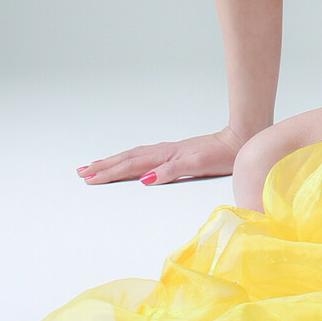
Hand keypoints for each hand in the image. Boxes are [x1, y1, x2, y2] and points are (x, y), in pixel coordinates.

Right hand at [77, 126, 244, 185]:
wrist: (240, 141)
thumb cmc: (221, 155)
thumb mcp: (196, 165)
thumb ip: (171, 171)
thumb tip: (145, 179)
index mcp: (165, 157)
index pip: (131, 166)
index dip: (109, 172)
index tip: (89, 178)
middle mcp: (164, 153)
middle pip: (127, 159)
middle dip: (104, 167)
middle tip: (82, 173)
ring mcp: (169, 152)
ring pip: (134, 156)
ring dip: (114, 162)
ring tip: (95, 166)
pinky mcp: (176, 153)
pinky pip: (145, 156)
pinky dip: (131, 160)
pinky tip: (129, 164)